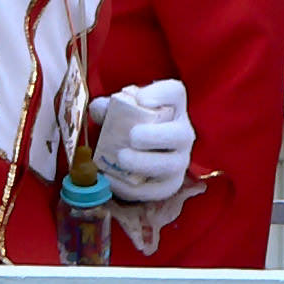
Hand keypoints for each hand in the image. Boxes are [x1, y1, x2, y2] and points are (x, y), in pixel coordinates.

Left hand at [91, 78, 195, 205]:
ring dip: (144, 162)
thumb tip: (100, 109)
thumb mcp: (120, 112)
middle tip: (132, 136)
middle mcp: (183, 134)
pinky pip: (154, 190)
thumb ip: (108, 108)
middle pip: (179, 134)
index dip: (160, 94)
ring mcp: (179, 162)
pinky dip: (131, 187)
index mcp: (173, 108)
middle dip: (154, 136)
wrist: (142, 155)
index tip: (140, 99)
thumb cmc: (131, 127)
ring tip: (121, 157)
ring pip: (169, 165)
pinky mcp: (169, 186)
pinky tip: (111, 178)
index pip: (174, 92)